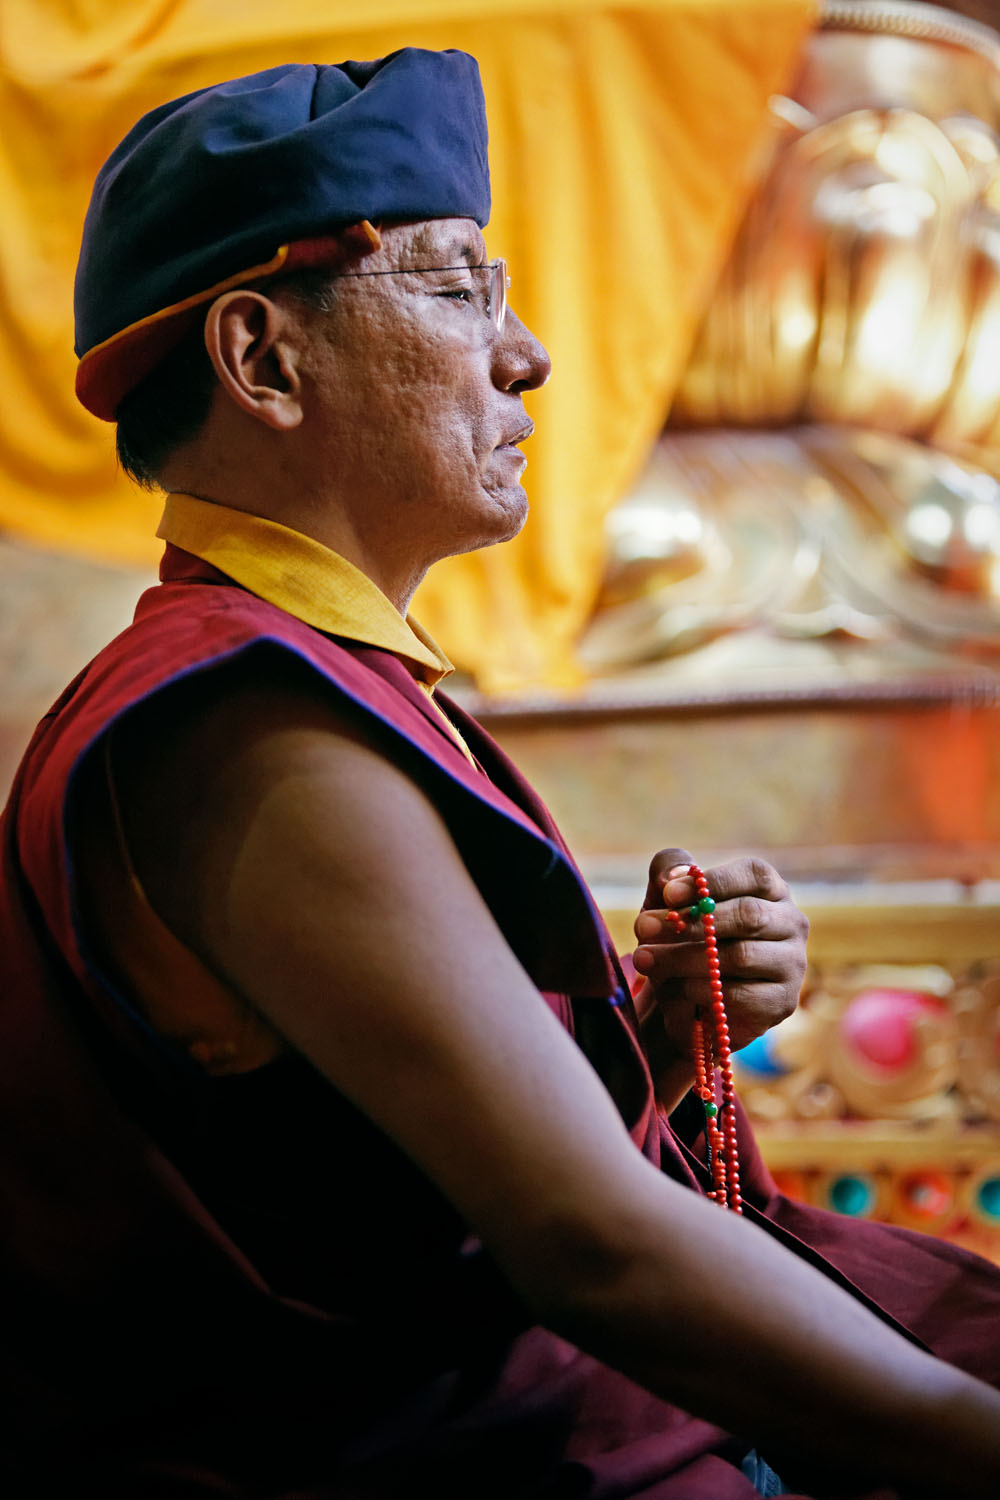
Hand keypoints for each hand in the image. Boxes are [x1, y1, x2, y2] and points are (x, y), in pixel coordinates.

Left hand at [632, 849, 807, 1065]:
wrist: (684, 999)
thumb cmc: (681, 936)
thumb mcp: (668, 899)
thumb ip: (668, 870)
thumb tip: (672, 877)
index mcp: (769, 889)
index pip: (755, 874)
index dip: (711, 881)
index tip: (667, 893)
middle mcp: (790, 923)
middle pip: (749, 915)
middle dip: (692, 921)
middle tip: (644, 927)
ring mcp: (792, 965)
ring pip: (740, 956)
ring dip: (683, 958)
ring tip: (644, 959)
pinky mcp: (781, 1003)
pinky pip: (738, 995)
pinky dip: (699, 991)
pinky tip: (676, 989)